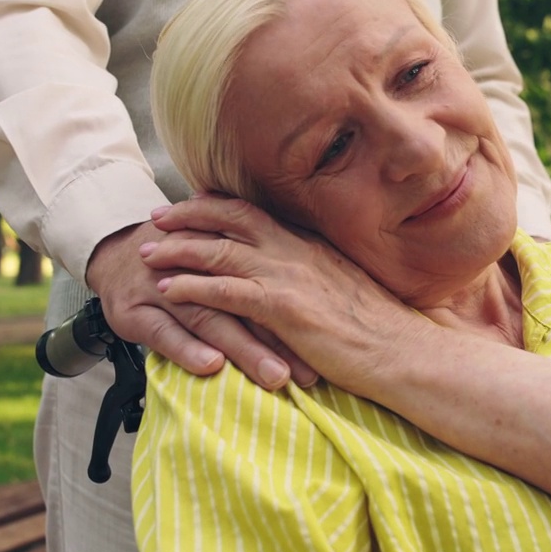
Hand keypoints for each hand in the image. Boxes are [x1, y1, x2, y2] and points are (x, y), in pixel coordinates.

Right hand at [85, 218, 317, 388]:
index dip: (297, 318)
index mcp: (226, 255)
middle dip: (279, 340)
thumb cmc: (177, 258)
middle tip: (310, 373)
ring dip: (244, 348)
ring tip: (274, 376)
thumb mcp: (217, 253)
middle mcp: (199, 270)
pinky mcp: (135, 310)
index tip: (329, 350)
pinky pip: (164, 331)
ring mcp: (165, 289)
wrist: (113, 249)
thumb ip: (255, 271)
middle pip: (245, 304)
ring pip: (209, 318)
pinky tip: (211, 366)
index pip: (266, 288)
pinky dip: (187, 349)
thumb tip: (306, 310)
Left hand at [142, 197, 426, 396]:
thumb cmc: (382, 330)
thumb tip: (306, 278)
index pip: (259, 212)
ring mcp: (289, 277)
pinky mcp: (283, 308)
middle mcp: (297, 251)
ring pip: (220, 251)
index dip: (222, 204)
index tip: (195, 199)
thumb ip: (320, 275)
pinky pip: (225, 292)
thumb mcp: (347, 288)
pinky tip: (168, 292)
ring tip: (147, 253)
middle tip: (158, 217)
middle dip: (189, 215)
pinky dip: (191, 288)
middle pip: (232, 219)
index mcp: (313, 245)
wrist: (403, 351)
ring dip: (178, 250)